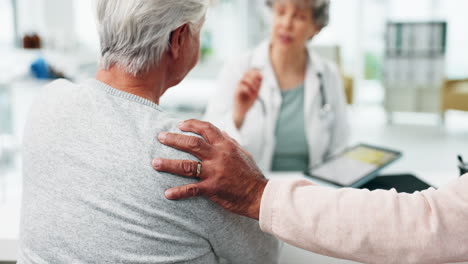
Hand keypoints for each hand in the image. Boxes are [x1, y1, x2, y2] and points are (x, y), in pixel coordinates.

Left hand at [152, 120, 266, 219]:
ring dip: (169, 164)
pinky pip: (191, 190)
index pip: (206, 129)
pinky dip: (178, 192)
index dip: (191, 124)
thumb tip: (222, 131)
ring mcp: (214, 172)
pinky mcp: (212, 188)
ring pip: (186, 166)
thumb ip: (230, 142)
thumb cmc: (252, 174)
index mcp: (226, 145)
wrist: (259, 195)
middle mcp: (218, 156)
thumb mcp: (243, 153)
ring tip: (155, 163)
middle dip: (173, 139)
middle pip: (191, 143)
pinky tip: (167, 194)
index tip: (180, 124)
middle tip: (160, 137)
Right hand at [233, 69, 262, 128]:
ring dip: (252, 84)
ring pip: (244, 79)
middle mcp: (240, 83)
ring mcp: (237, 87)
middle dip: (254, 78)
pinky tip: (250, 95)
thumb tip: (261, 75)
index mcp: (245, 82)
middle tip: (257, 86)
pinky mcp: (235, 93)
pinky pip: (242, 87)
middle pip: (246, 73)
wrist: (242, 112)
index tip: (261, 77)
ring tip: (255, 91)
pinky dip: (248, 91)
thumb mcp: (256, 92)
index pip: (249, 72)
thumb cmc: (248, 102)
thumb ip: (258, 84)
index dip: (255, 72)